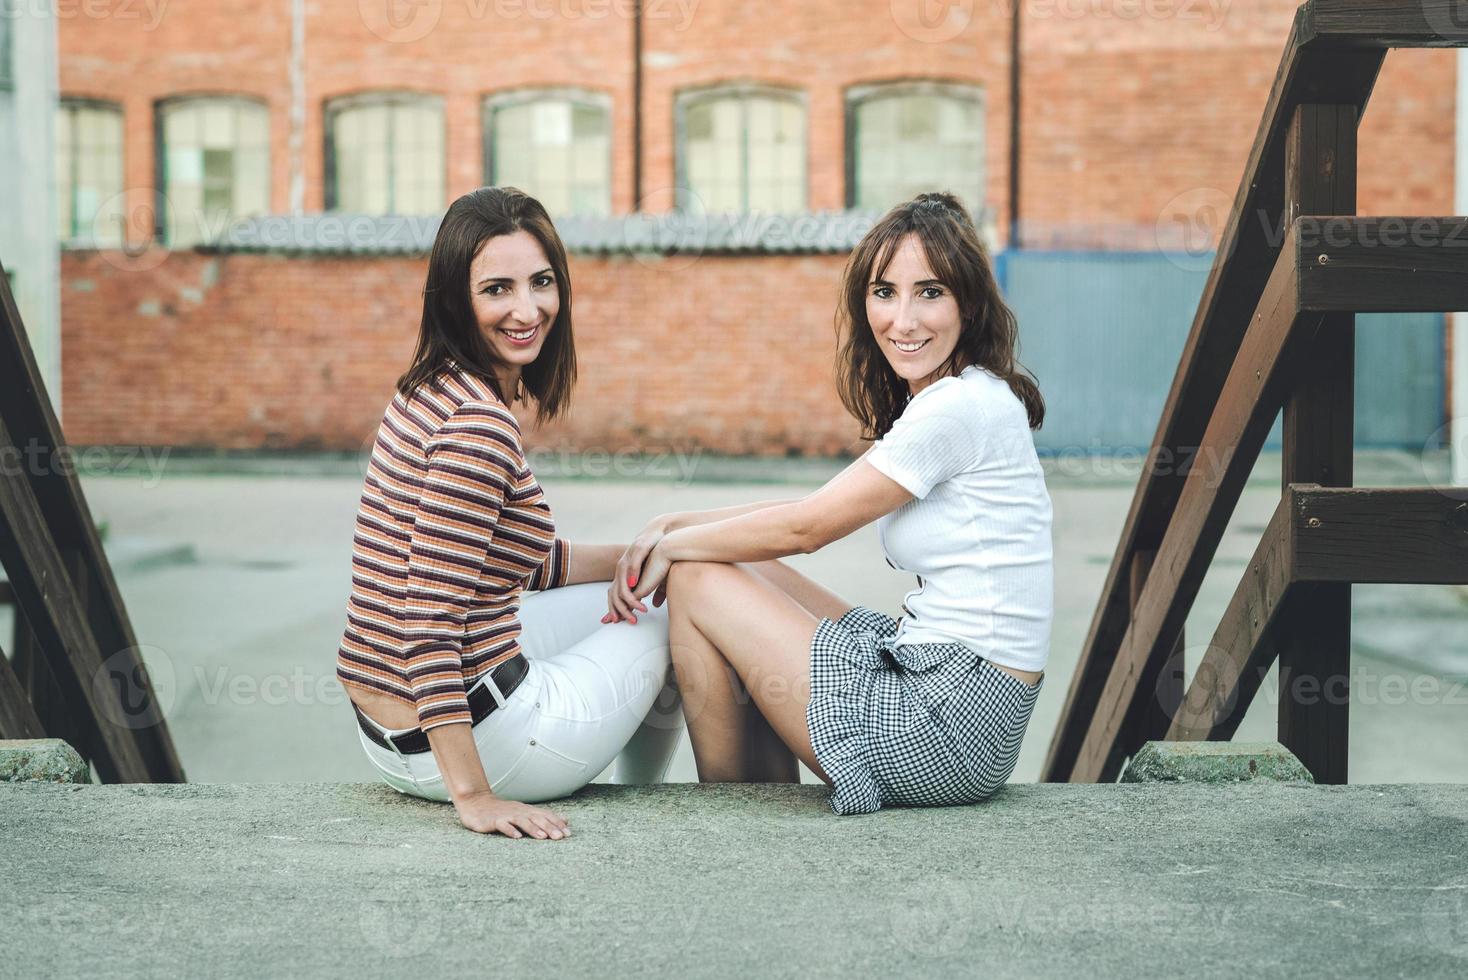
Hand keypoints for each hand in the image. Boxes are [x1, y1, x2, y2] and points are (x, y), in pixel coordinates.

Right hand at [453, 789, 569, 838]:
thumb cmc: (503, 811)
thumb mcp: (525, 812)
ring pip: (522, 821)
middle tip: (560, 837)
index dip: (557, 824)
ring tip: (543, 837)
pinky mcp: (494, 820)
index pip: (546, 816)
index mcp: (528, 810)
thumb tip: (566, 819)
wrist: (476, 803)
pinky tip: (517, 837)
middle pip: (537, 818)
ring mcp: (507, 815)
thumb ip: (544, 816)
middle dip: (549, 827)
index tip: (568, 834)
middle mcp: (520, 811)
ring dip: (533, 829)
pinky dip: (510, 830)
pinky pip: (503, 825)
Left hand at [605, 515, 671, 623]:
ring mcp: (627, 561)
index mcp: (626, 574)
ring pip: (621, 587)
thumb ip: (656, 592)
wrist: (666, 537)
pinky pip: (630, 574)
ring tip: (637, 613)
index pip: (614, 594)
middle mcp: (622, 568)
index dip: (613, 608)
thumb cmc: (663, 557)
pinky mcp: (635, 554)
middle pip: (614, 593)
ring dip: (627, 603)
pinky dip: (633, 588)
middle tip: (625, 622)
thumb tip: (655, 605)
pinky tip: (638, 598)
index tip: (613, 622)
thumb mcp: (660, 579)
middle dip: (618, 610)